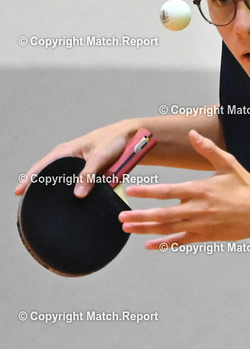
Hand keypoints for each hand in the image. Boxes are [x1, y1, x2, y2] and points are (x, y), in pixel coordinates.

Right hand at [15, 120, 139, 197]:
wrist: (132, 138)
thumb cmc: (114, 141)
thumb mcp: (101, 156)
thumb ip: (89, 174)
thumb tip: (78, 194)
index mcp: (65, 151)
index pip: (41, 167)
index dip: (29, 180)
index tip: (19, 193)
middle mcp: (69, 160)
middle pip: (51, 178)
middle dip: (42, 190)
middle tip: (34, 207)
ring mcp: (79, 168)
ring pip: (66, 185)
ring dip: (61, 195)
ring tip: (52, 210)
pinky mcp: (90, 175)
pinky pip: (81, 187)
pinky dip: (77, 195)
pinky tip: (74, 206)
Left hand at [119, 130, 249, 247]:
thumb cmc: (246, 186)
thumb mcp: (228, 163)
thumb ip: (207, 149)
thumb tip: (192, 132)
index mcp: (199, 190)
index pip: (167, 191)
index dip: (146, 192)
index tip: (129, 192)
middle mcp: (197, 209)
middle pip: (161, 215)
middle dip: (139, 216)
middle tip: (120, 217)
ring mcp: (200, 225)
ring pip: (167, 229)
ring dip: (146, 229)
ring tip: (128, 228)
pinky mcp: (205, 236)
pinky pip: (180, 241)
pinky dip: (164, 243)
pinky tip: (149, 244)